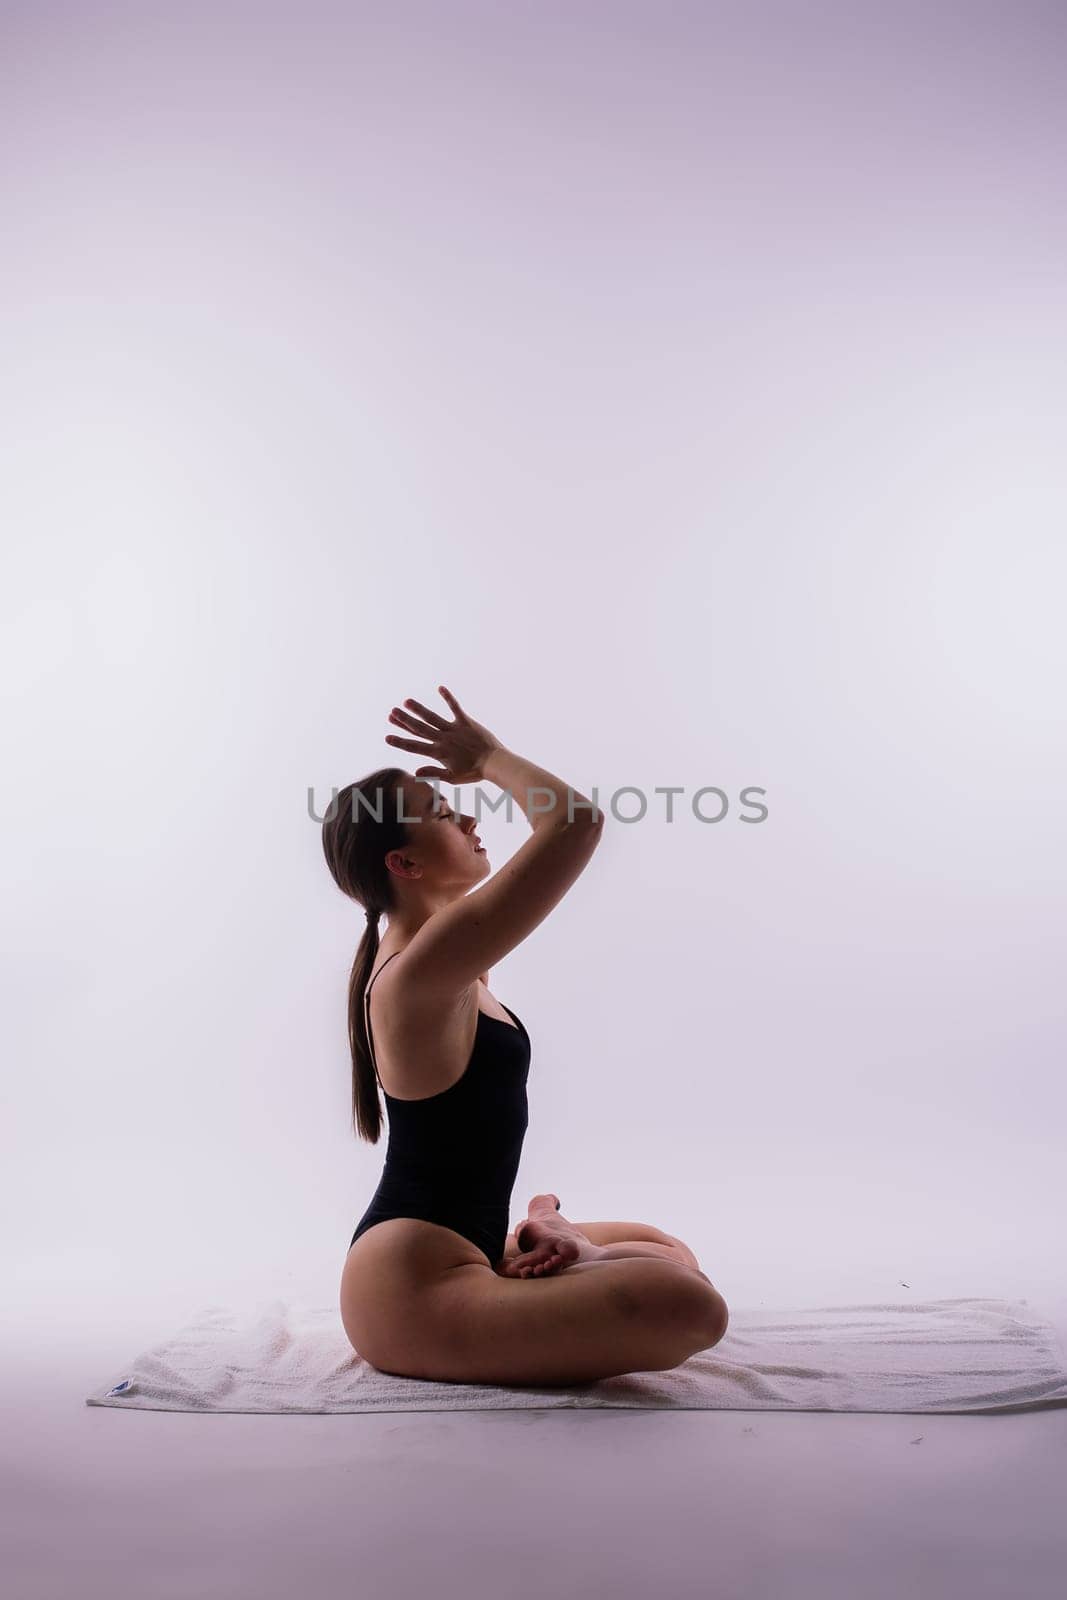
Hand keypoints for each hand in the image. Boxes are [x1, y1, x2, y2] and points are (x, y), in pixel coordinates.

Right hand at [385, 685, 501, 785]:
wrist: (494, 763)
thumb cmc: (473, 772)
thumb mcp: (452, 777)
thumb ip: (433, 773)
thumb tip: (415, 772)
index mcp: (439, 753)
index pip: (414, 747)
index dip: (400, 742)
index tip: (387, 737)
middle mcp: (444, 739)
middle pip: (420, 729)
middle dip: (404, 721)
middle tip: (391, 713)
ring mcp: (454, 729)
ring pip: (433, 718)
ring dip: (419, 709)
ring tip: (406, 701)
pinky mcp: (466, 722)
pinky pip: (455, 708)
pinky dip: (448, 698)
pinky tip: (440, 687)